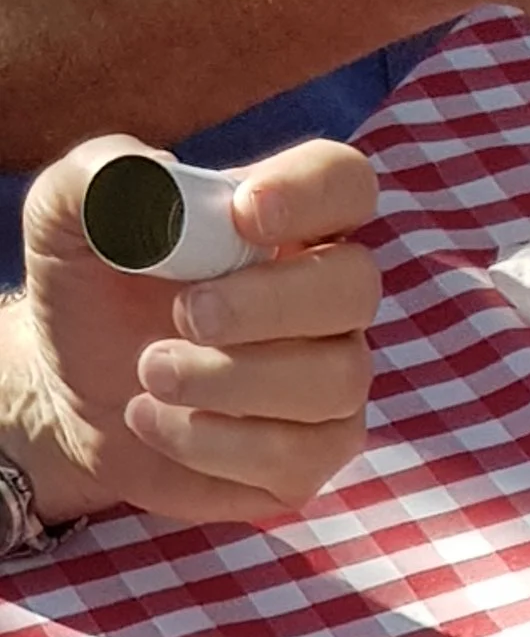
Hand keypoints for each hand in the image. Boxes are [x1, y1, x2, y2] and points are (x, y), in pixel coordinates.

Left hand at [13, 138, 378, 531]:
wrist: (68, 392)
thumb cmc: (88, 292)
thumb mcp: (65, 215)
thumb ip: (102, 177)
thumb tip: (162, 181)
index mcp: (283, 223)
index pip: (345, 184)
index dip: (311, 192)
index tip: (244, 215)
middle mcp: (325, 302)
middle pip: (357, 286)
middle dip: (269, 303)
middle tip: (186, 314)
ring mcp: (327, 385)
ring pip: (332, 382)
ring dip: (227, 379)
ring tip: (148, 373)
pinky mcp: (306, 460)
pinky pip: (293, 456)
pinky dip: (209, 440)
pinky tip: (151, 420)